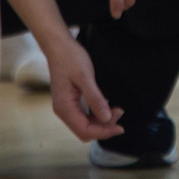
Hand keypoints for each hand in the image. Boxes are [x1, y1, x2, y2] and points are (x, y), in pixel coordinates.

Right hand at [46, 28, 124, 142]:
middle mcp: (63, 111)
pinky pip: (85, 115)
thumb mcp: (85, 77)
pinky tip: (106, 105)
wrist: (58, 45)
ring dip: (101, 121)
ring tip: (117, 109)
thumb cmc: (70, 58)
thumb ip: (95, 98)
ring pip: (86, 124)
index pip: (85, 131)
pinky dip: (97, 114)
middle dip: (103, 127)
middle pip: (85, 131)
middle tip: (119, 112)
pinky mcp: (71, 102)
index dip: (103, 132)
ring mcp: (66, 107)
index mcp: (64, 108)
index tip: (120, 127)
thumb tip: (106, 118)